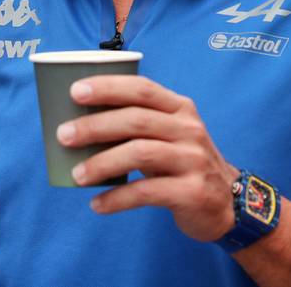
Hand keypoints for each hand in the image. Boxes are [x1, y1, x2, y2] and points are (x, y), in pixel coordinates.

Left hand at [56, 75, 238, 241]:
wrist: (226, 201)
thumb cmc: (183, 163)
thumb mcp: (170, 135)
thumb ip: (138, 125)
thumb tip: (80, 124)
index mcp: (181, 108)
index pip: (142, 88)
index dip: (108, 87)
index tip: (75, 91)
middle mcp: (189, 129)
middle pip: (136, 119)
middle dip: (95, 125)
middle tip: (64, 135)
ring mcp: (192, 159)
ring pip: (140, 153)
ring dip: (102, 163)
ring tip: (76, 175)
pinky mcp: (191, 191)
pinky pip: (146, 192)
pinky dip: (117, 199)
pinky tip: (97, 204)